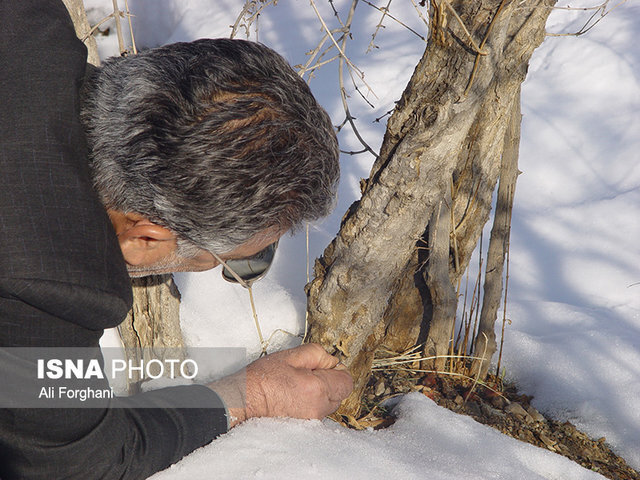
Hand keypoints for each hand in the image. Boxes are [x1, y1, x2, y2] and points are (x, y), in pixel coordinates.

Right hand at [209, 343, 352, 427]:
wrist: (244, 402)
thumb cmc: (263, 379)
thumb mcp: (290, 356)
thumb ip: (317, 354)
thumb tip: (332, 361)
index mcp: (317, 389)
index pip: (347, 381)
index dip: (338, 369)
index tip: (323, 366)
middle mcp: (318, 408)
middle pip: (341, 393)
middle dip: (330, 380)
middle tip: (308, 374)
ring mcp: (312, 420)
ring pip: (330, 403)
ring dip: (322, 392)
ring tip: (299, 385)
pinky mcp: (304, 427)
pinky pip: (318, 411)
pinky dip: (313, 402)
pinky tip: (296, 396)